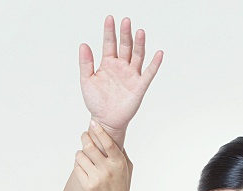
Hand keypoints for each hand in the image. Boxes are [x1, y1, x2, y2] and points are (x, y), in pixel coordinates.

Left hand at [74, 121, 132, 190]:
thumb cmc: (121, 189)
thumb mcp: (126, 169)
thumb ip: (121, 153)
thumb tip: (115, 137)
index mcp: (118, 163)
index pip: (108, 143)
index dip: (100, 131)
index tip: (93, 123)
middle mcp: (108, 169)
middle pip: (90, 146)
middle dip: (84, 138)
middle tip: (84, 136)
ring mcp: (97, 178)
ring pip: (80, 156)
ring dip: (80, 153)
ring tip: (84, 156)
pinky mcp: (87, 186)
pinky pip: (77, 168)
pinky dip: (78, 165)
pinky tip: (82, 167)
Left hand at [79, 15, 162, 144]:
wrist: (104, 120)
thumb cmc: (96, 102)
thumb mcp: (86, 80)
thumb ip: (85, 62)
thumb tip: (83, 44)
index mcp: (108, 63)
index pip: (109, 43)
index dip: (109, 31)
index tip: (110, 18)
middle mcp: (121, 66)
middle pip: (125, 46)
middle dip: (126, 33)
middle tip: (126, 21)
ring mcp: (131, 75)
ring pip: (137, 56)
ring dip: (139, 44)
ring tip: (140, 31)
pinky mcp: (139, 86)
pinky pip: (148, 73)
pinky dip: (154, 64)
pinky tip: (158, 53)